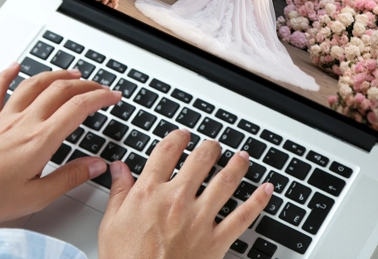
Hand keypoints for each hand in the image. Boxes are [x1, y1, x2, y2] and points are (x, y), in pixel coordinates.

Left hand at [0, 62, 121, 232]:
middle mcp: (23, 122)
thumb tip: (96, 165)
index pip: (78, 108)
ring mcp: (2, 117)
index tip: (112, 96)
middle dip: (85, 84)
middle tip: (99, 87)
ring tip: (71, 73)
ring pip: (34, 84)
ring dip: (56, 75)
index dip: (100, 97)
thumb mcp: (36, 197)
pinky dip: (7, 74)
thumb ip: (70, 178)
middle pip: (60, 90)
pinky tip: (15, 65)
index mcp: (40, 140)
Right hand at [99, 129, 272, 258]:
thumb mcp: (111, 223)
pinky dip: (258, 201)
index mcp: (150, 192)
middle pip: (201, 159)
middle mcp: (177, 199)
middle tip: (213, 146)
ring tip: (242, 157)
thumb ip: (119, 191)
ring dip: (237, 165)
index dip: (178, 137)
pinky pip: (243, 216)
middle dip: (210, 147)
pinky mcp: (215, 241)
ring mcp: (199, 219)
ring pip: (226, 181)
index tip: (183, 135)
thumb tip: (119, 169)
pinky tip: (266, 190)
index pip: (168, 150)